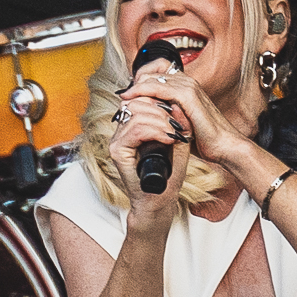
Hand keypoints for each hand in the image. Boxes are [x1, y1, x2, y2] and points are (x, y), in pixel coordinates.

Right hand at [109, 59, 190, 231]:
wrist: (161, 199)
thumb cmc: (169, 174)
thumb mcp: (178, 142)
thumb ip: (177, 123)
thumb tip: (177, 103)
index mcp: (133, 126)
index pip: (142, 97)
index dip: (161, 98)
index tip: (179, 111)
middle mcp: (122, 130)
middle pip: (138, 100)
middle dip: (162, 108)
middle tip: (178, 124)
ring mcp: (117, 140)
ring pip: (137, 112)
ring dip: (161, 120)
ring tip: (174, 134)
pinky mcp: (117, 151)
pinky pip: (135, 128)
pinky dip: (155, 130)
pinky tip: (168, 138)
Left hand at [118, 59, 250, 170]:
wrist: (223, 145)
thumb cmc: (204, 138)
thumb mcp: (179, 123)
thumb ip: (165, 114)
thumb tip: (146, 116)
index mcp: (184, 86)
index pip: (156, 73)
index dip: (140, 81)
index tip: (127, 95)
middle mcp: (186, 82)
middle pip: (151, 72)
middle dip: (135, 83)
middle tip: (123, 97)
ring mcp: (188, 87)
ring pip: (153, 79)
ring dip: (136, 88)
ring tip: (124, 99)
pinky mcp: (188, 96)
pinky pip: (159, 89)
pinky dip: (143, 93)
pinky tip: (133, 101)